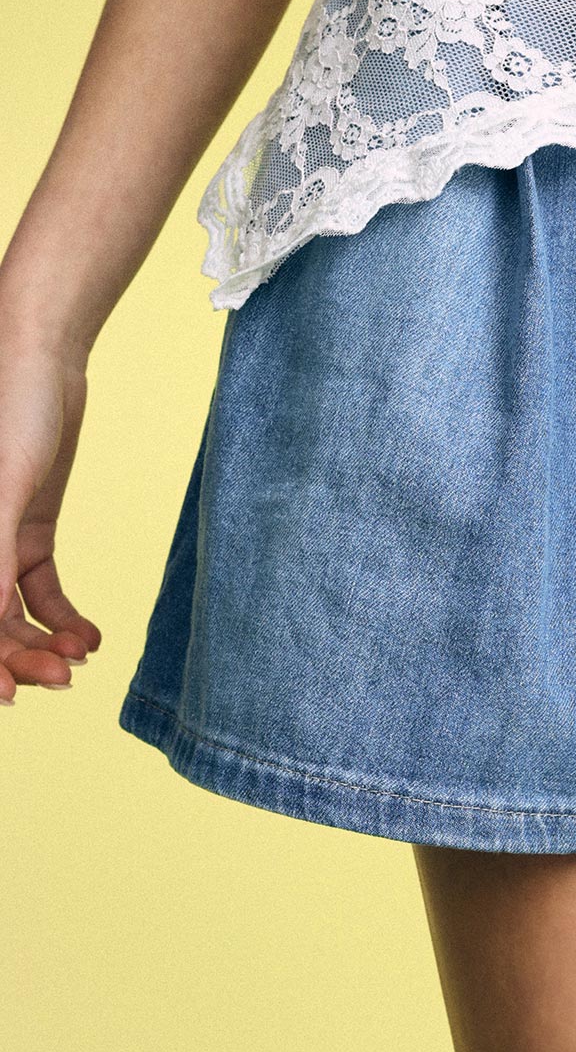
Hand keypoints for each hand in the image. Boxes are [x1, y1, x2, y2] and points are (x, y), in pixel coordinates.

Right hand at [0, 324, 102, 700]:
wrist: (41, 354)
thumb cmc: (9, 409)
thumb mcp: (3, 492)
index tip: (11, 697)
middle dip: (18, 658)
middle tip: (63, 678)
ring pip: (10, 614)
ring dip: (42, 642)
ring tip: (81, 657)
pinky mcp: (25, 526)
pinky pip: (38, 588)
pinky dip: (61, 616)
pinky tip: (90, 636)